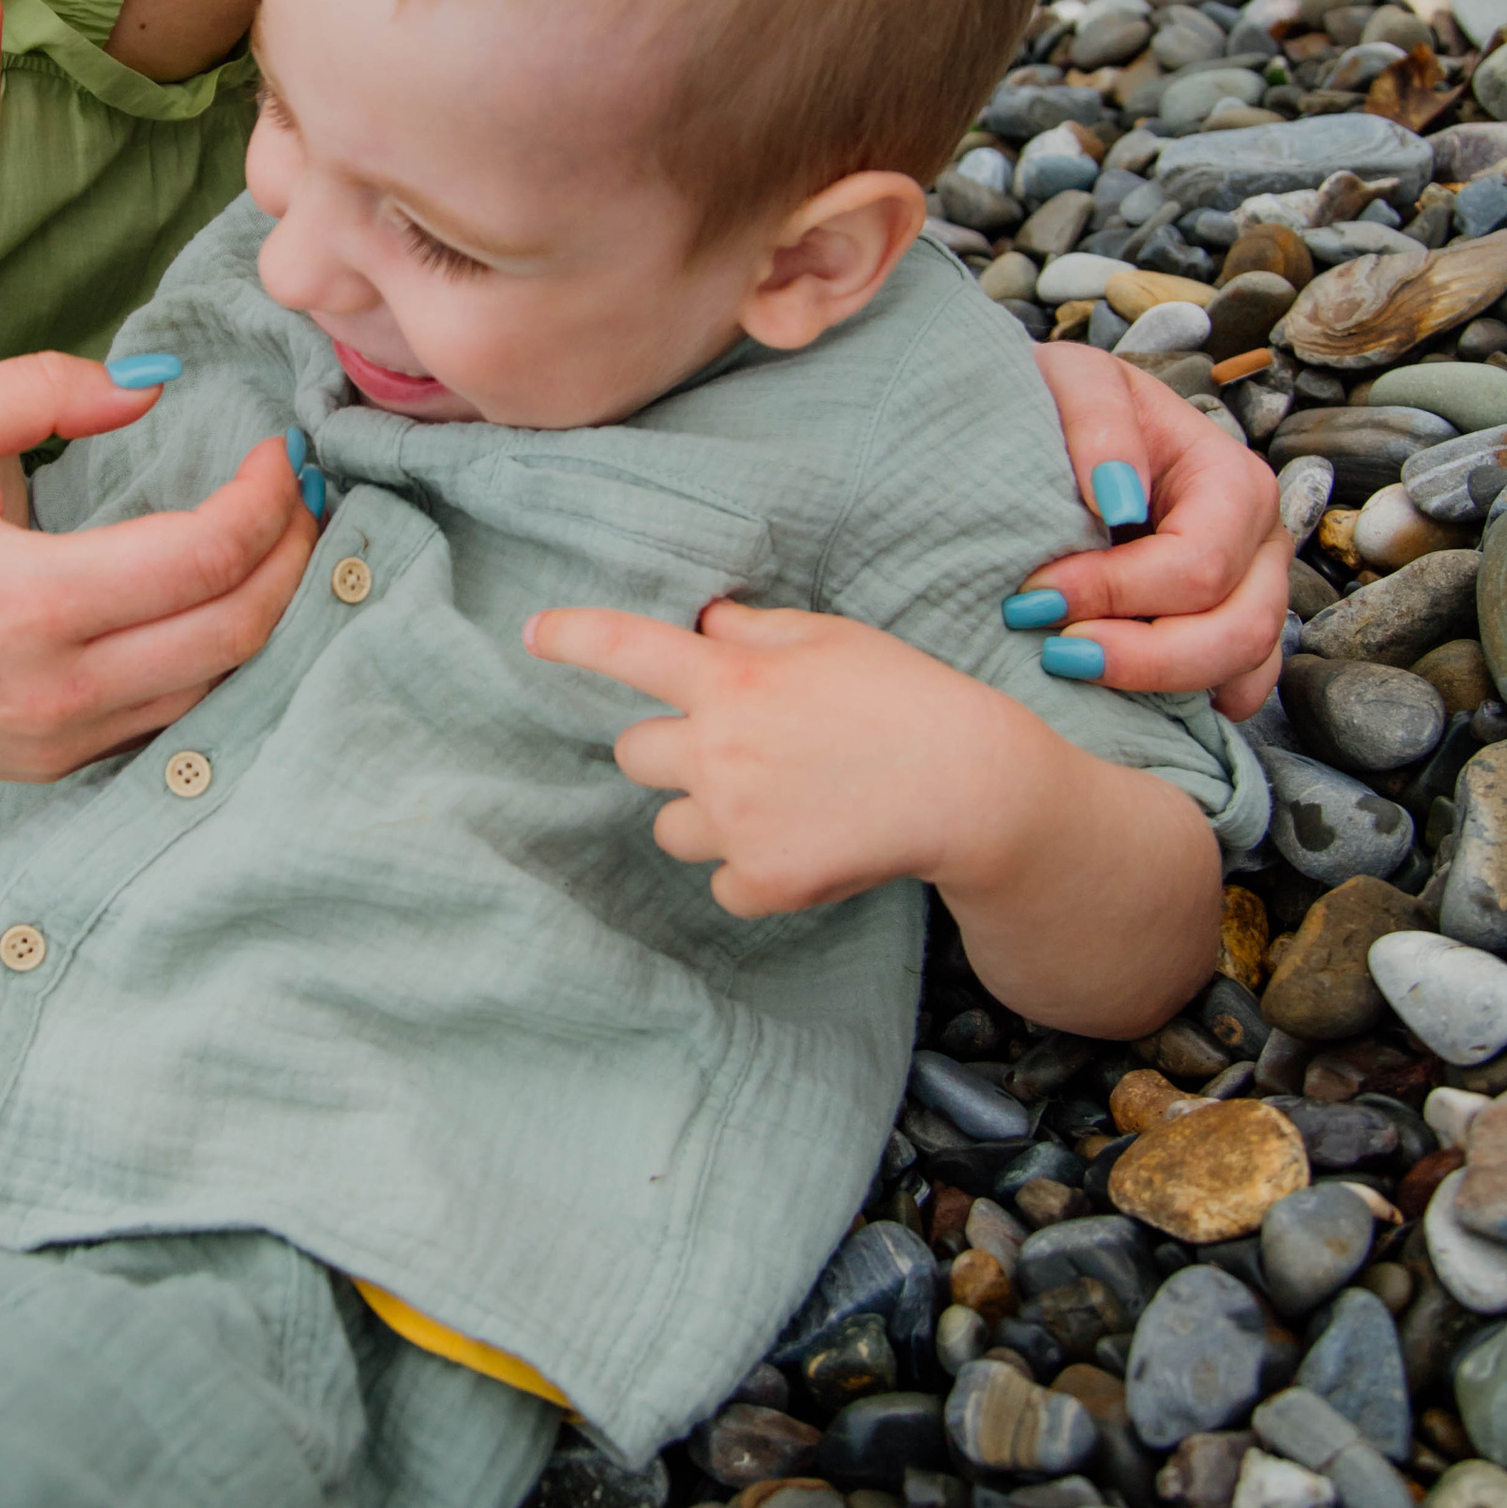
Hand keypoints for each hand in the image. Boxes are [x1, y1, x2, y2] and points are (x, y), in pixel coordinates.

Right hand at [0, 351, 315, 777]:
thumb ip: (42, 388)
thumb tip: (148, 386)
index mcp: (31, 599)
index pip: (210, 553)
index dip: (270, 495)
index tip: (279, 450)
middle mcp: (57, 687)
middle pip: (241, 629)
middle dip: (297, 554)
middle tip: (304, 494)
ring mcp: (57, 740)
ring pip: (219, 685)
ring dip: (267, 611)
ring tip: (277, 541)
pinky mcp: (50, 767)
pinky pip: (170, 717)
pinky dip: (214, 661)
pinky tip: (216, 604)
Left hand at [524, 600, 1019, 918]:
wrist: (973, 787)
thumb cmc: (906, 697)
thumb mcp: (832, 638)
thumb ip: (753, 632)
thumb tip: (704, 624)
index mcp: (732, 680)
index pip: (628, 649)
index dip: (573, 637)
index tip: (533, 633)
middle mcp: (719, 750)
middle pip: (633, 754)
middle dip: (671, 749)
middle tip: (739, 747)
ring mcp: (738, 822)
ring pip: (670, 826)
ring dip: (705, 815)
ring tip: (782, 800)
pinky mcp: (764, 882)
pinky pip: (720, 882)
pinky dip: (751, 871)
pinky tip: (806, 842)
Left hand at [1022, 342, 1287, 717]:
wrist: (1060, 420)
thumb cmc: (1067, 402)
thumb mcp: (1074, 381)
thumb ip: (1097, 422)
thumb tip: (1119, 498)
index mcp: (1232, 480)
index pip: (1197, 567)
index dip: (1115, 593)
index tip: (1032, 595)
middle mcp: (1260, 541)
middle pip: (1235, 631)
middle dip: (1140, 656)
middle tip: (1052, 652)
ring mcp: (1256, 589)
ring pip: (1241, 667)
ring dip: (1155, 684)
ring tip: (1072, 668)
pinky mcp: (1231, 626)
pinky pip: (1237, 686)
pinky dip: (1190, 704)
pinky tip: (1129, 702)